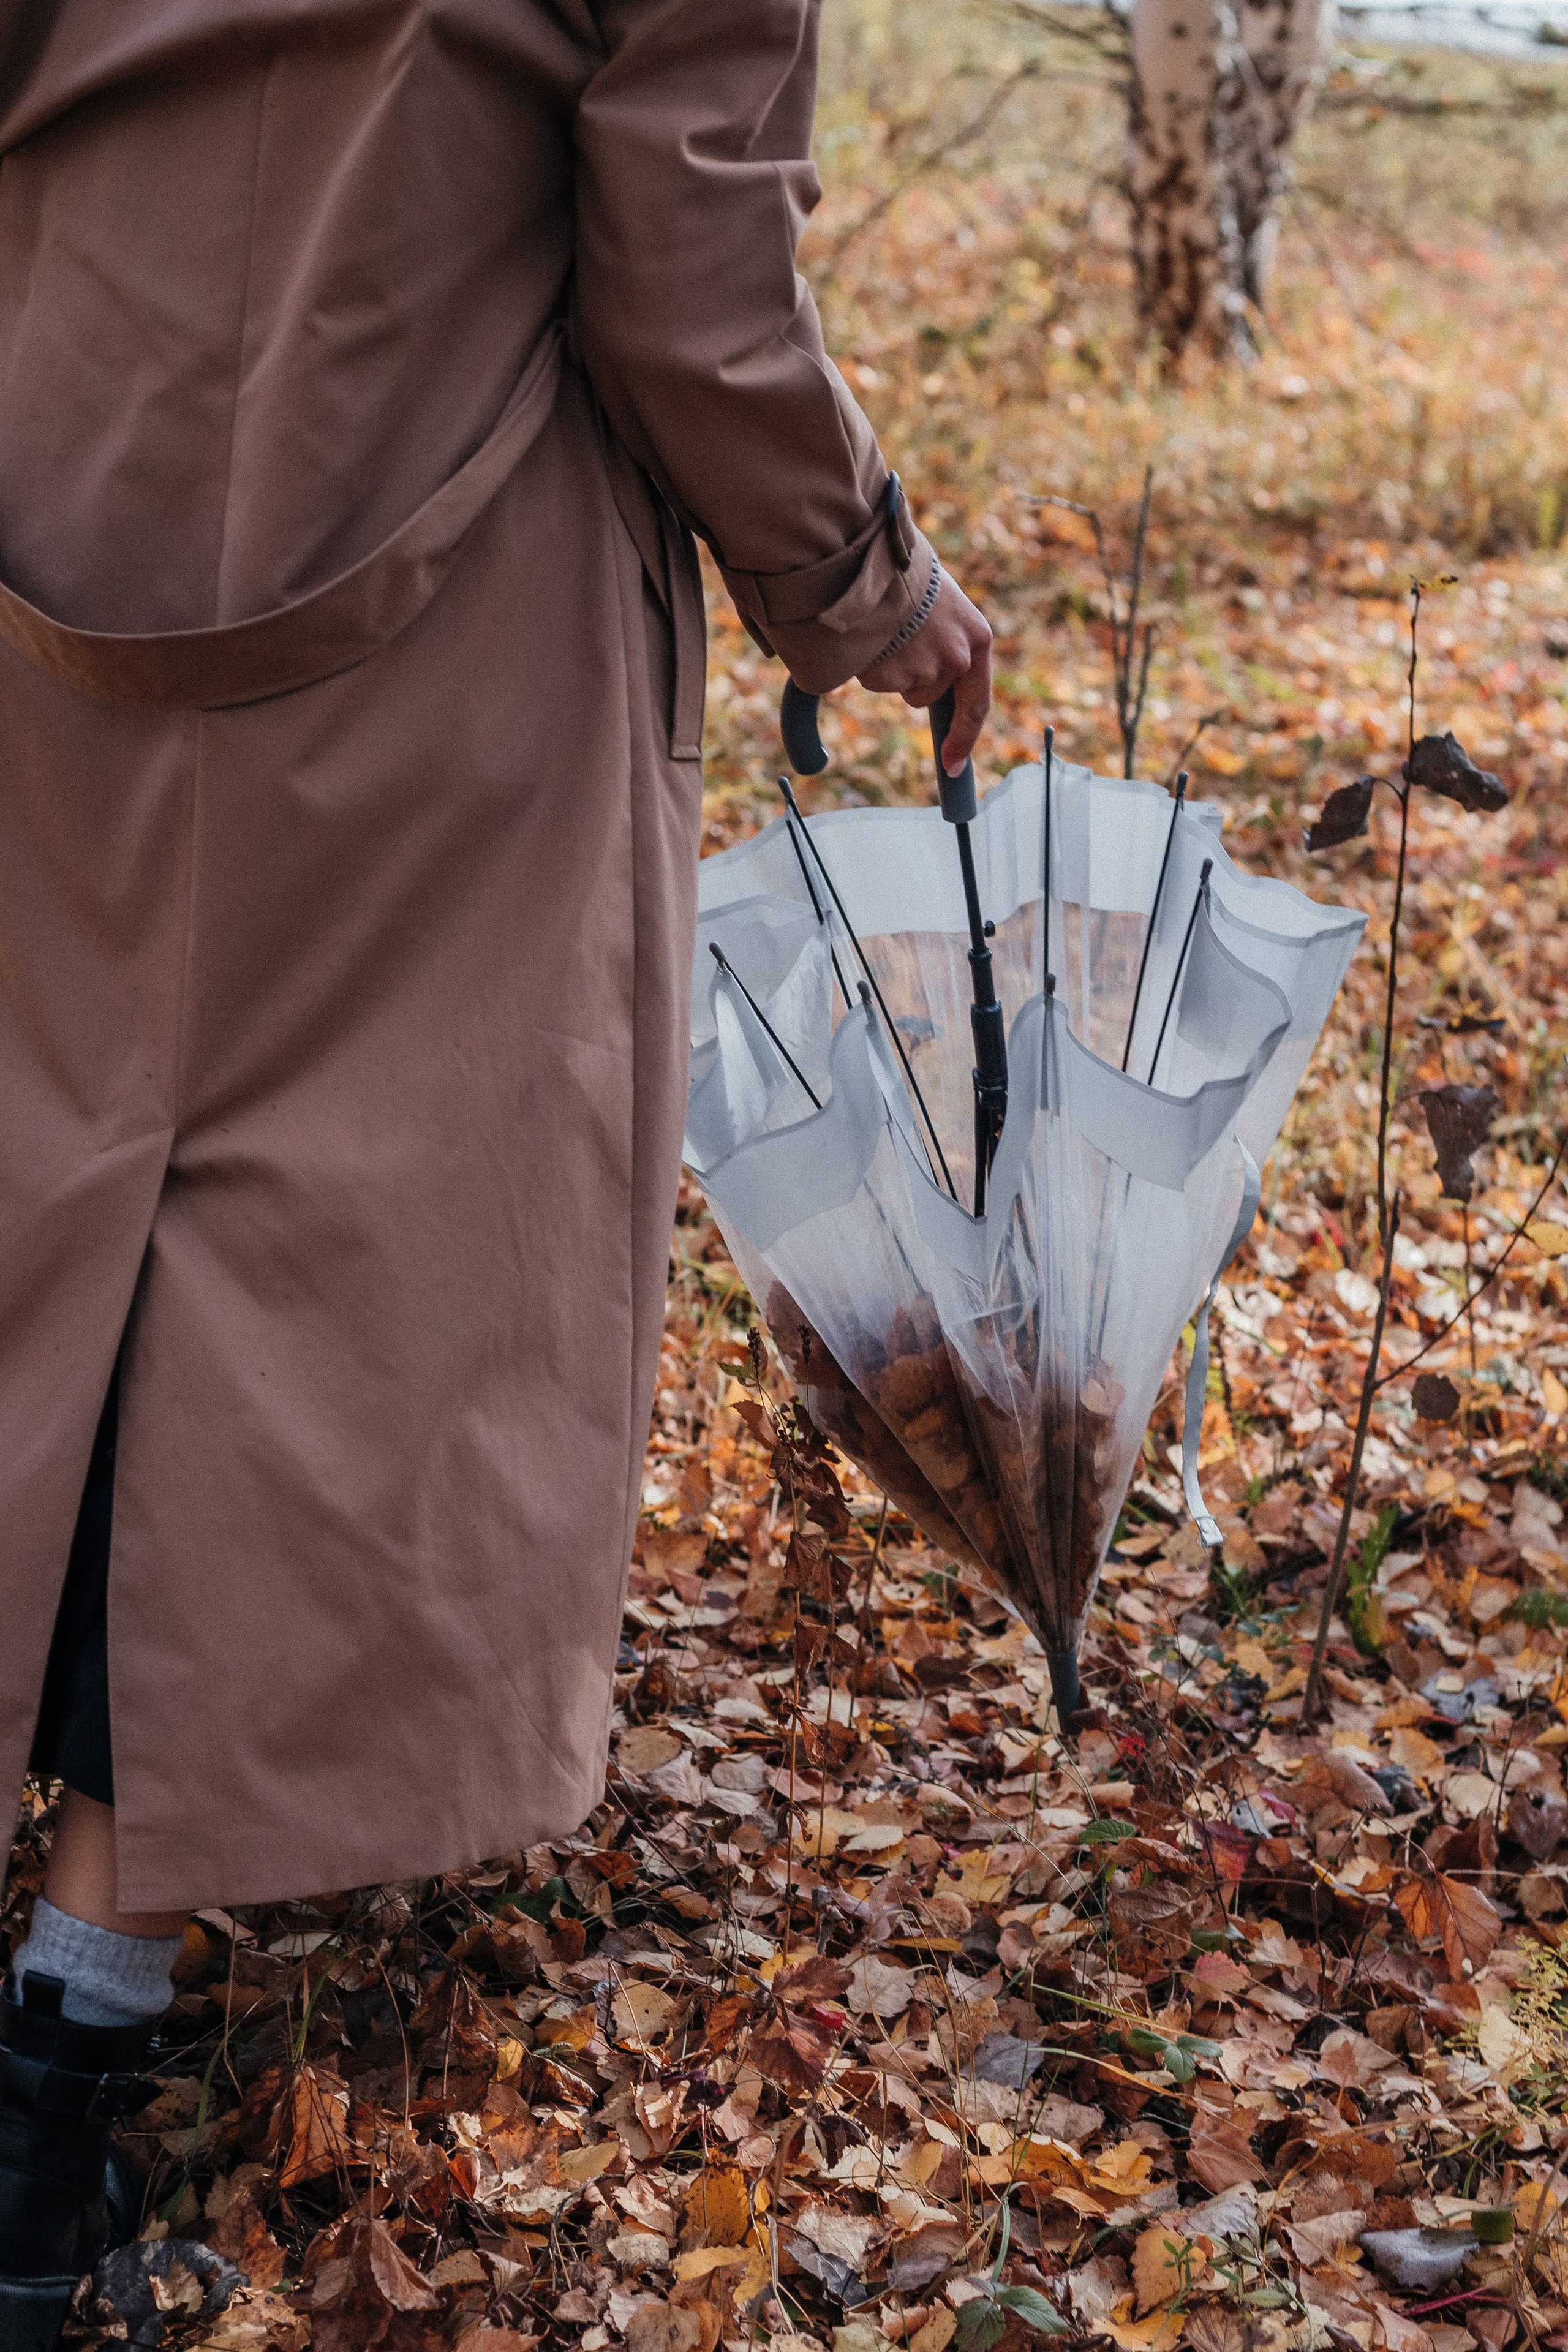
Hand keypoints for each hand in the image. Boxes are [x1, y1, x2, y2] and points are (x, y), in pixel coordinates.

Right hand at [858, 570, 991, 773]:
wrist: (869, 555)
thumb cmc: (900, 570)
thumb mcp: (936, 599)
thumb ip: (941, 632)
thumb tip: (927, 670)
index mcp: (974, 638)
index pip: (976, 703)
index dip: (964, 737)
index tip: (953, 766)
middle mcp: (956, 659)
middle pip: (929, 693)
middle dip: (910, 679)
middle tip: (892, 648)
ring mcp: (923, 669)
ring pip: (900, 686)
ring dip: (887, 665)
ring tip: (878, 625)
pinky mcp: (891, 676)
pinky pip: (874, 680)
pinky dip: (866, 663)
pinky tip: (864, 633)